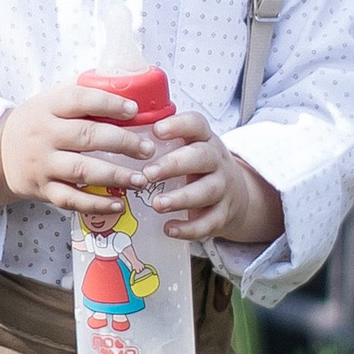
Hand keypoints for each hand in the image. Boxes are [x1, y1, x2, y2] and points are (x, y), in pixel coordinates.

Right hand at [0, 83, 152, 225]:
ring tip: (141, 179)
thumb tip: (127, 83)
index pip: (80, 100)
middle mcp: (44, 135)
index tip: (135, 110)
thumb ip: (83, 93)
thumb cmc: (38, 122)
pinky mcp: (43, 189)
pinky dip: (95, 204)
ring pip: (81, 170)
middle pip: (86, 136)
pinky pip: (71, 200)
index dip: (109, 104)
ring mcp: (43, 164)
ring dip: (115, 175)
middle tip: (147, 149)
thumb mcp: (51, 100)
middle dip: (122, 142)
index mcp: (48, 107)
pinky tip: (118, 204)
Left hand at [139, 111, 282, 252]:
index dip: (178, 125)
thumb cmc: (196, 167)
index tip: (156, 131)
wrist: (236, 195)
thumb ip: (159, 143)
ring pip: (207, 190)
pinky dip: (189, 228)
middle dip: (174, 165)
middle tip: (147, 174)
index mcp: (203, 139)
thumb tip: (118, 139)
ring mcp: (223, 187)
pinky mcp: (223, 214)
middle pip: (201, 157)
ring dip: (181, 198)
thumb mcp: (186, 148)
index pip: (196, 124)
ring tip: (157, 204)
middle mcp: (216, 160)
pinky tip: (169, 229)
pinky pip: (209, 222)